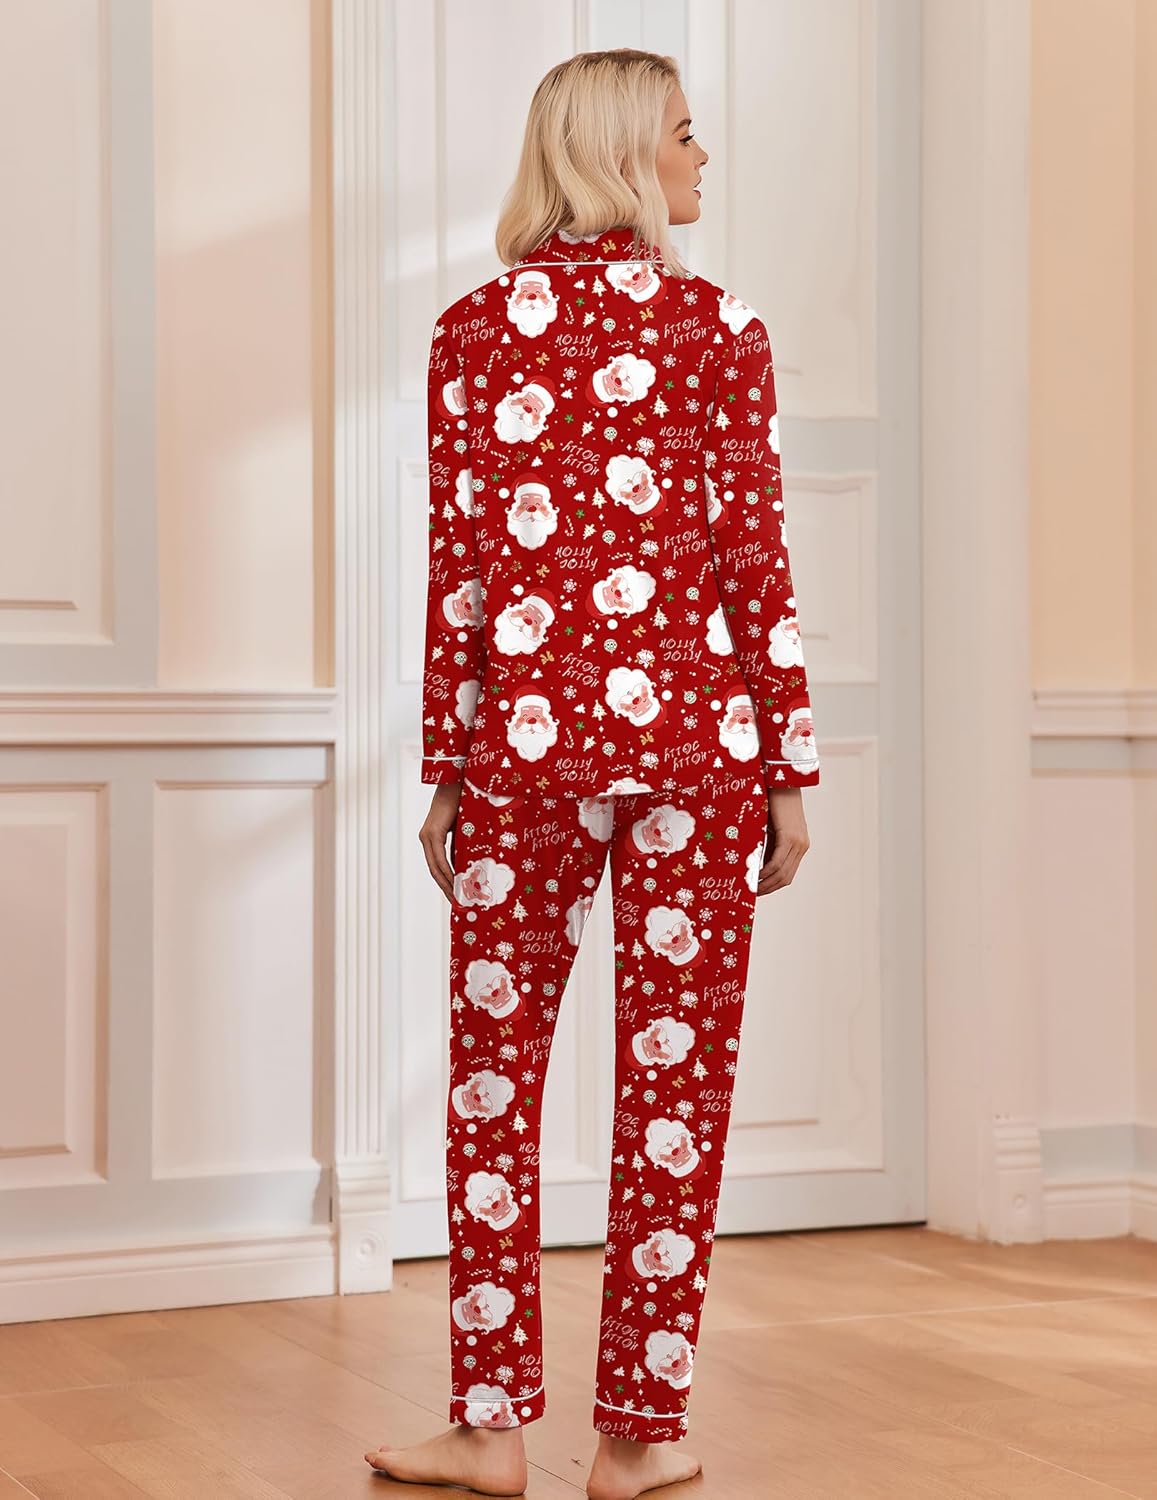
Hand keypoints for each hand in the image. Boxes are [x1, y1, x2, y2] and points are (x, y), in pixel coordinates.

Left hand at [419, 781, 463, 903]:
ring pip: (436, 867)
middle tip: (458, 903)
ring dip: (447, 883)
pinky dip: (447, 871)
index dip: (445, 883)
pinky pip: (440, 858)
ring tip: (458, 897)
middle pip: (435, 871)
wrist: (459, 781)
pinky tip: (456, 881)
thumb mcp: (463, 829)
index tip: (456, 895)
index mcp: (431, 838)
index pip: (437, 866)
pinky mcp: (432, 833)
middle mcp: (426, 838)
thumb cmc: (463, 801)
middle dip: (446, 888)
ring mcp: (427, 836)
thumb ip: (462, 845)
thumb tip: (469, 864)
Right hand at [756, 785, 810, 895]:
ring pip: (782, 872)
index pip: (787, 874)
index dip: (772, 886)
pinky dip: (766, 872)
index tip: (757, 891)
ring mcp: (798, 843)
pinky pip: (777, 862)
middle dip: (768, 888)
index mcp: (799, 845)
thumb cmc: (773, 802)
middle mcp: (802, 846)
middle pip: (786, 877)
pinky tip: (755, 876)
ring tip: (750, 888)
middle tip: (751, 894)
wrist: (780, 781)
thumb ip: (769, 846)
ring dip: (766, 883)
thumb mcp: (771, 829)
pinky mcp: (790, 837)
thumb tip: (758, 865)